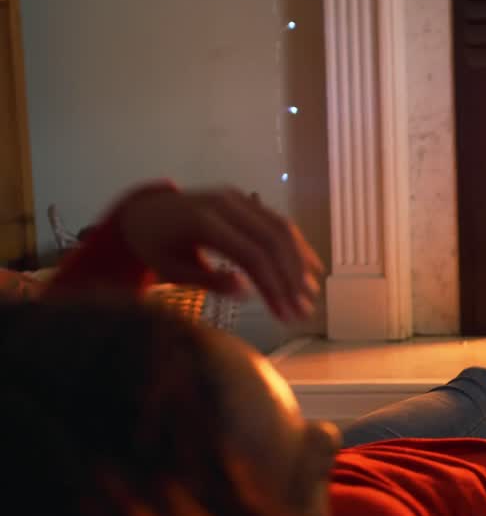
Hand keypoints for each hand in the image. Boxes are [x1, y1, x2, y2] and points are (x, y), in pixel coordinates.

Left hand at [119, 188, 323, 320]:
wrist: (144, 212)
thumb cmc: (155, 246)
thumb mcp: (171, 269)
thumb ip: (209, 280)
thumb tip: (247, 292)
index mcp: (204, 222)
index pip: (252, 256)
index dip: (274, 287)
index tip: (286, 316)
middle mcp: (226, 204)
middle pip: (272, 242)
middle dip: (292, 279)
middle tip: (304, 311)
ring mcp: (238, 199)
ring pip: (281, 229)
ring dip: (300, 263)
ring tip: (311, 295)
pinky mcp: (245, 201)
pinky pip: (277, 221)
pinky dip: (297, 245)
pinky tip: (310, 267)